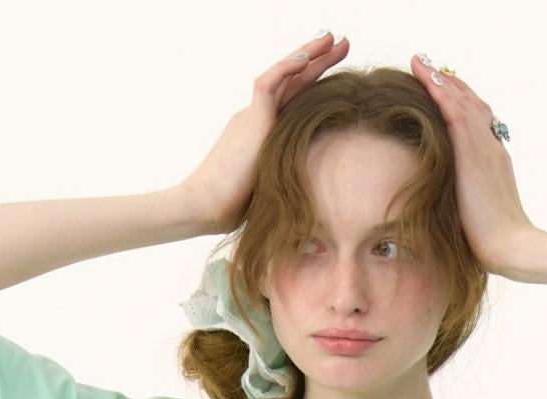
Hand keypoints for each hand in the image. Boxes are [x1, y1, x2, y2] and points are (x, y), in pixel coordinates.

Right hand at [180, 31, 349, 235]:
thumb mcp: (270, 194)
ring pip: (283, 74)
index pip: (292, 104)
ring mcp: (252, 115)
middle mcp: (256, 119)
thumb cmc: (232, 211)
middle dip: (318, 63)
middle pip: (292, 83)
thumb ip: (288, 186)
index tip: (340, 81)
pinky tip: (309, 56)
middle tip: (343, 44)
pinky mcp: (250, 118)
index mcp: (262, 136)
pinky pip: (269, 81)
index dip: (314, 88)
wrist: (203, 208)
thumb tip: (315, 209)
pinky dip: (288, 67)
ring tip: (334, 39)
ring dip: (309, 54)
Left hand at [409, 53, 536, 275]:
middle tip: (429, 65)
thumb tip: (450, 209)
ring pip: (462, 102)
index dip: (460, 101)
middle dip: (450, 83)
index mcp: (494, 161)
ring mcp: (485, 148)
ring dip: (440, 79)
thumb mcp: (479, 215)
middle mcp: (492, 148)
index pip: (478, 121)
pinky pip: (456, 113)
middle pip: (472, 104)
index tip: (444, 88)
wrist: (513, 247)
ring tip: (421, 63)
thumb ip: (467, 201)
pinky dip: (441, 92)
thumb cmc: (495, 243)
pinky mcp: (474, 155)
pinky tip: (426, 78)